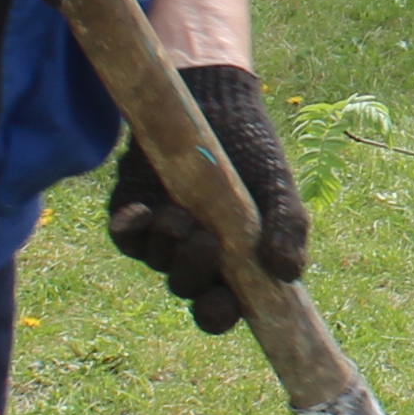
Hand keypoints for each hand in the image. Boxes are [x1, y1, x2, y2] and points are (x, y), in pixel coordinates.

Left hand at [108, 63, 305, 332]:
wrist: (216, 101)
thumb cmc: (253, 148)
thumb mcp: (278, 185)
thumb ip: (288, 226)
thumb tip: (289, 273)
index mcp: (232, 261)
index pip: (221, 307)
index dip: (218, 313)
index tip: (225, 302)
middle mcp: (193, 254)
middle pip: (185, 287)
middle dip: (193, 273)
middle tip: (206, 242)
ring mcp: (160, 233)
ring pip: (156, 260)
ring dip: (168, 245)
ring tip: (180, 214)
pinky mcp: (132, 208)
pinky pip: (124, 234)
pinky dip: (134, 229)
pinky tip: (148, 210)